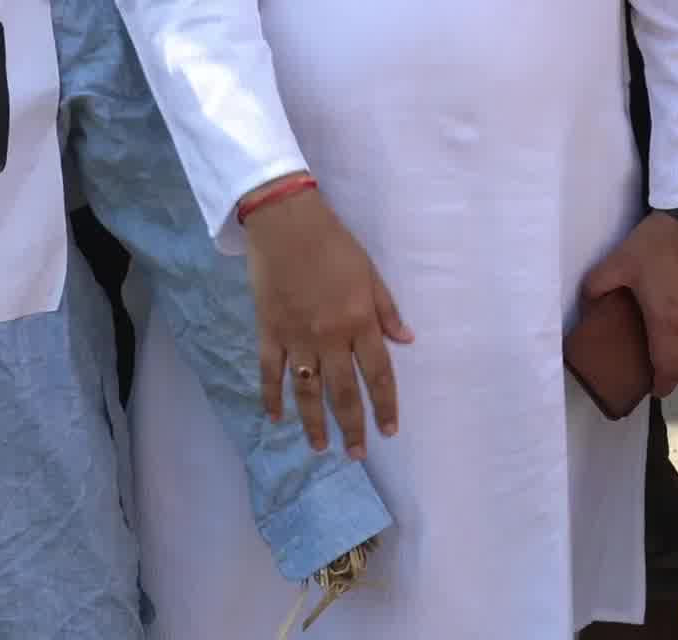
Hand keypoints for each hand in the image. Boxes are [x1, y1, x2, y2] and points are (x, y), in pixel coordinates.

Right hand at [247, 189, 410, 456]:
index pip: (378, 374)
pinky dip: (272, 397)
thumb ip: (386, 310)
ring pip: (307, 391)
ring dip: (315, 423)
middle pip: (344, 392)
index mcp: (359, 322)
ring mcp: (297, 338)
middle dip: (352, 426)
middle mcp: (330, 337)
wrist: (286, 223)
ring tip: (321, 448)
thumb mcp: (370, 273)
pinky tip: (277, 419)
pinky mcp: (269, 332)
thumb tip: (407, 340)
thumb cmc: (334, 244)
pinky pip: (271, 373)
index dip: (385, 404)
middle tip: (356, 454)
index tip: (389, 430)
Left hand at [586, 211, 677, 394]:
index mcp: (667, 323)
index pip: (668, 369)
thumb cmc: (657, 245)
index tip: (652, 389)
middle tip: (658, 373)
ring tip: (673, 355)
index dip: (661, 385)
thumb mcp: (618, 262)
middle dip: (673, 376)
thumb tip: (587, 305)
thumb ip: (596, 287)